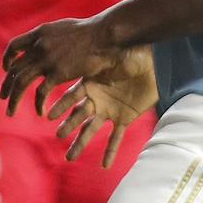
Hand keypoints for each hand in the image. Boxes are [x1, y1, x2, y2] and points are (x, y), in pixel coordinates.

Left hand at [0, 16, 122, 117]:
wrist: (105, 35)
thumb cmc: (92, 31)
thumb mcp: (64, 28)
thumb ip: (51, 36)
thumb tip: (46, 41)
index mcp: (39, 33)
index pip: (14, 46)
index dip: (8, 58)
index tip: (6, 68)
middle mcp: (38, 46)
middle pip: (14, 68)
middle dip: (7, 84)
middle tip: (3, 97)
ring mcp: (46, 60)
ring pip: (20, 83)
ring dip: (13, 99)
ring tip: (10, 112)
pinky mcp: (57, 73)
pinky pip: (41, 93)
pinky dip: (38, 104)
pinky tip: (40, 112)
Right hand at [46, 47, 158, 166]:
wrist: (154, 62)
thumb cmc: (133, 52)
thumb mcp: (114, 51)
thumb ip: (98, 52)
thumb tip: (83, 36)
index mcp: (91, 84)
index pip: (72, 96)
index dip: (61, 106)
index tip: (48, 114)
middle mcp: (97, 99)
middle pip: (78, 116)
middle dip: (68, 126)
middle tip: (58, 136)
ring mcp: (110, 110)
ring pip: (92, 130)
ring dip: (81, 142)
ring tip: (70, 157)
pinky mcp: (126, 118)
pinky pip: (117, 137)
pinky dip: (111, 151)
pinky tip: (105, 165)